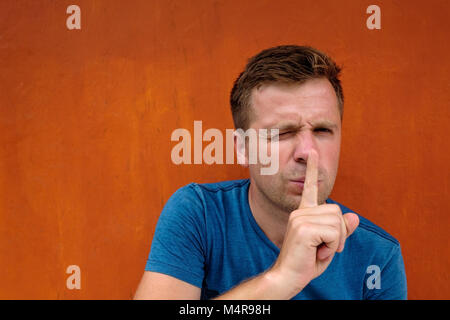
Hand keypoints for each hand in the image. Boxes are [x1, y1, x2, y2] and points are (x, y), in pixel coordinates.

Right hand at [269, 149, 359, 295]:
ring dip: (336, 242)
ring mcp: (300, 218)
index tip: (313, 152)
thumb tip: (355, 217)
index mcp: (303, 213)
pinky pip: (334, 233)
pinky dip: (332, 247)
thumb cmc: (306, 262)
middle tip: (325, 248)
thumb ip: (341, 230)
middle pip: (337, 212)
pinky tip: (317, 253)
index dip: (312, 169)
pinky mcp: (303, 228)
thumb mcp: (329, 245)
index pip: (310, 187)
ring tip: (319, 251)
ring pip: (337, 223)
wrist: (287, 276)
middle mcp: (300, 212)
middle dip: (340, 234)